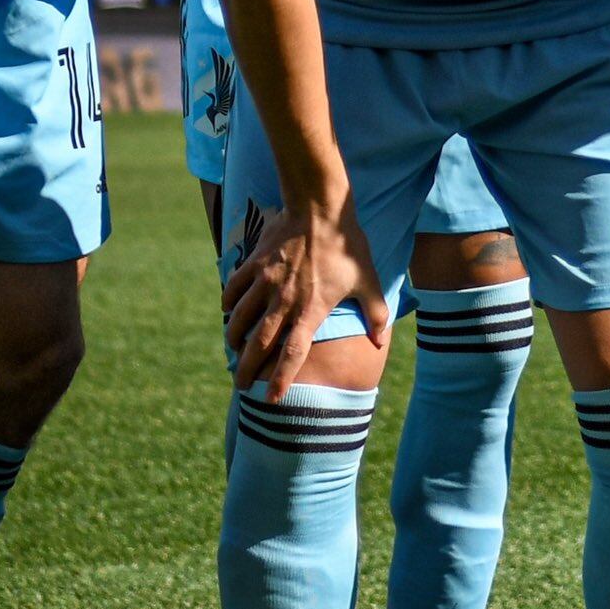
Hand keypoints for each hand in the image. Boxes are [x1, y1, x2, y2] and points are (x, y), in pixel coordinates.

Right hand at [223, 191, 390, 396]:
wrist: (321, 209)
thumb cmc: (347, 247)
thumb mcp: (368, 281)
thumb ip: (375, 314)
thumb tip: (381, 341)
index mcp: (311, 310)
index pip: (293, 353)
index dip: (282, 378)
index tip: (271, 399)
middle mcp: (284, 301)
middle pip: (260, 343)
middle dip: (248, 368)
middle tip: (241, 384)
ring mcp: (266, 282)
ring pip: (241, 317)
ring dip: (234, 337)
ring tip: (232, 350)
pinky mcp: (255, 264)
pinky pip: (234, 288)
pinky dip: (229, 301)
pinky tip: (228, 310)